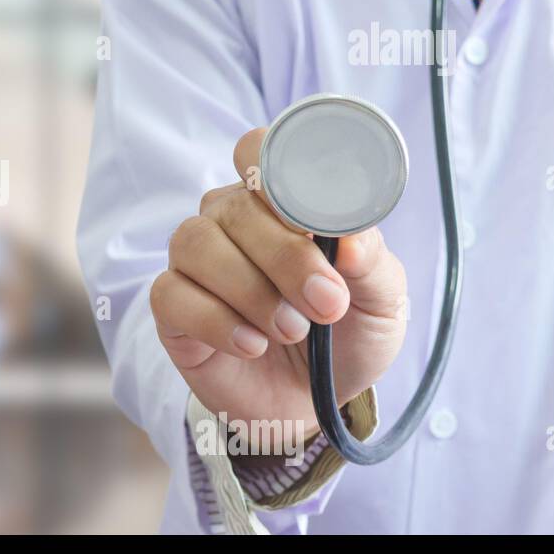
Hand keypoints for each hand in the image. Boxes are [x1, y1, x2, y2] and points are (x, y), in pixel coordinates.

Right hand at [150, 127, 407, 443]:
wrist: (314, 403)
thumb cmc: (346, 337)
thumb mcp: (382, 301)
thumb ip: (372, 262)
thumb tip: (352, 239)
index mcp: (278, 200)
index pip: (258, 150)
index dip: (279, 172)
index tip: (317, 221)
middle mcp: (229, 219)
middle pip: (236, 206)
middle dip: (286, 257)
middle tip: (327, 305)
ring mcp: (195, 261)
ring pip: (197, 244)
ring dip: (250, 291)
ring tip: (292, 332)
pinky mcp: (171, 306)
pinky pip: (172, 294)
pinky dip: (216, 322)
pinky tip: (251, 346)